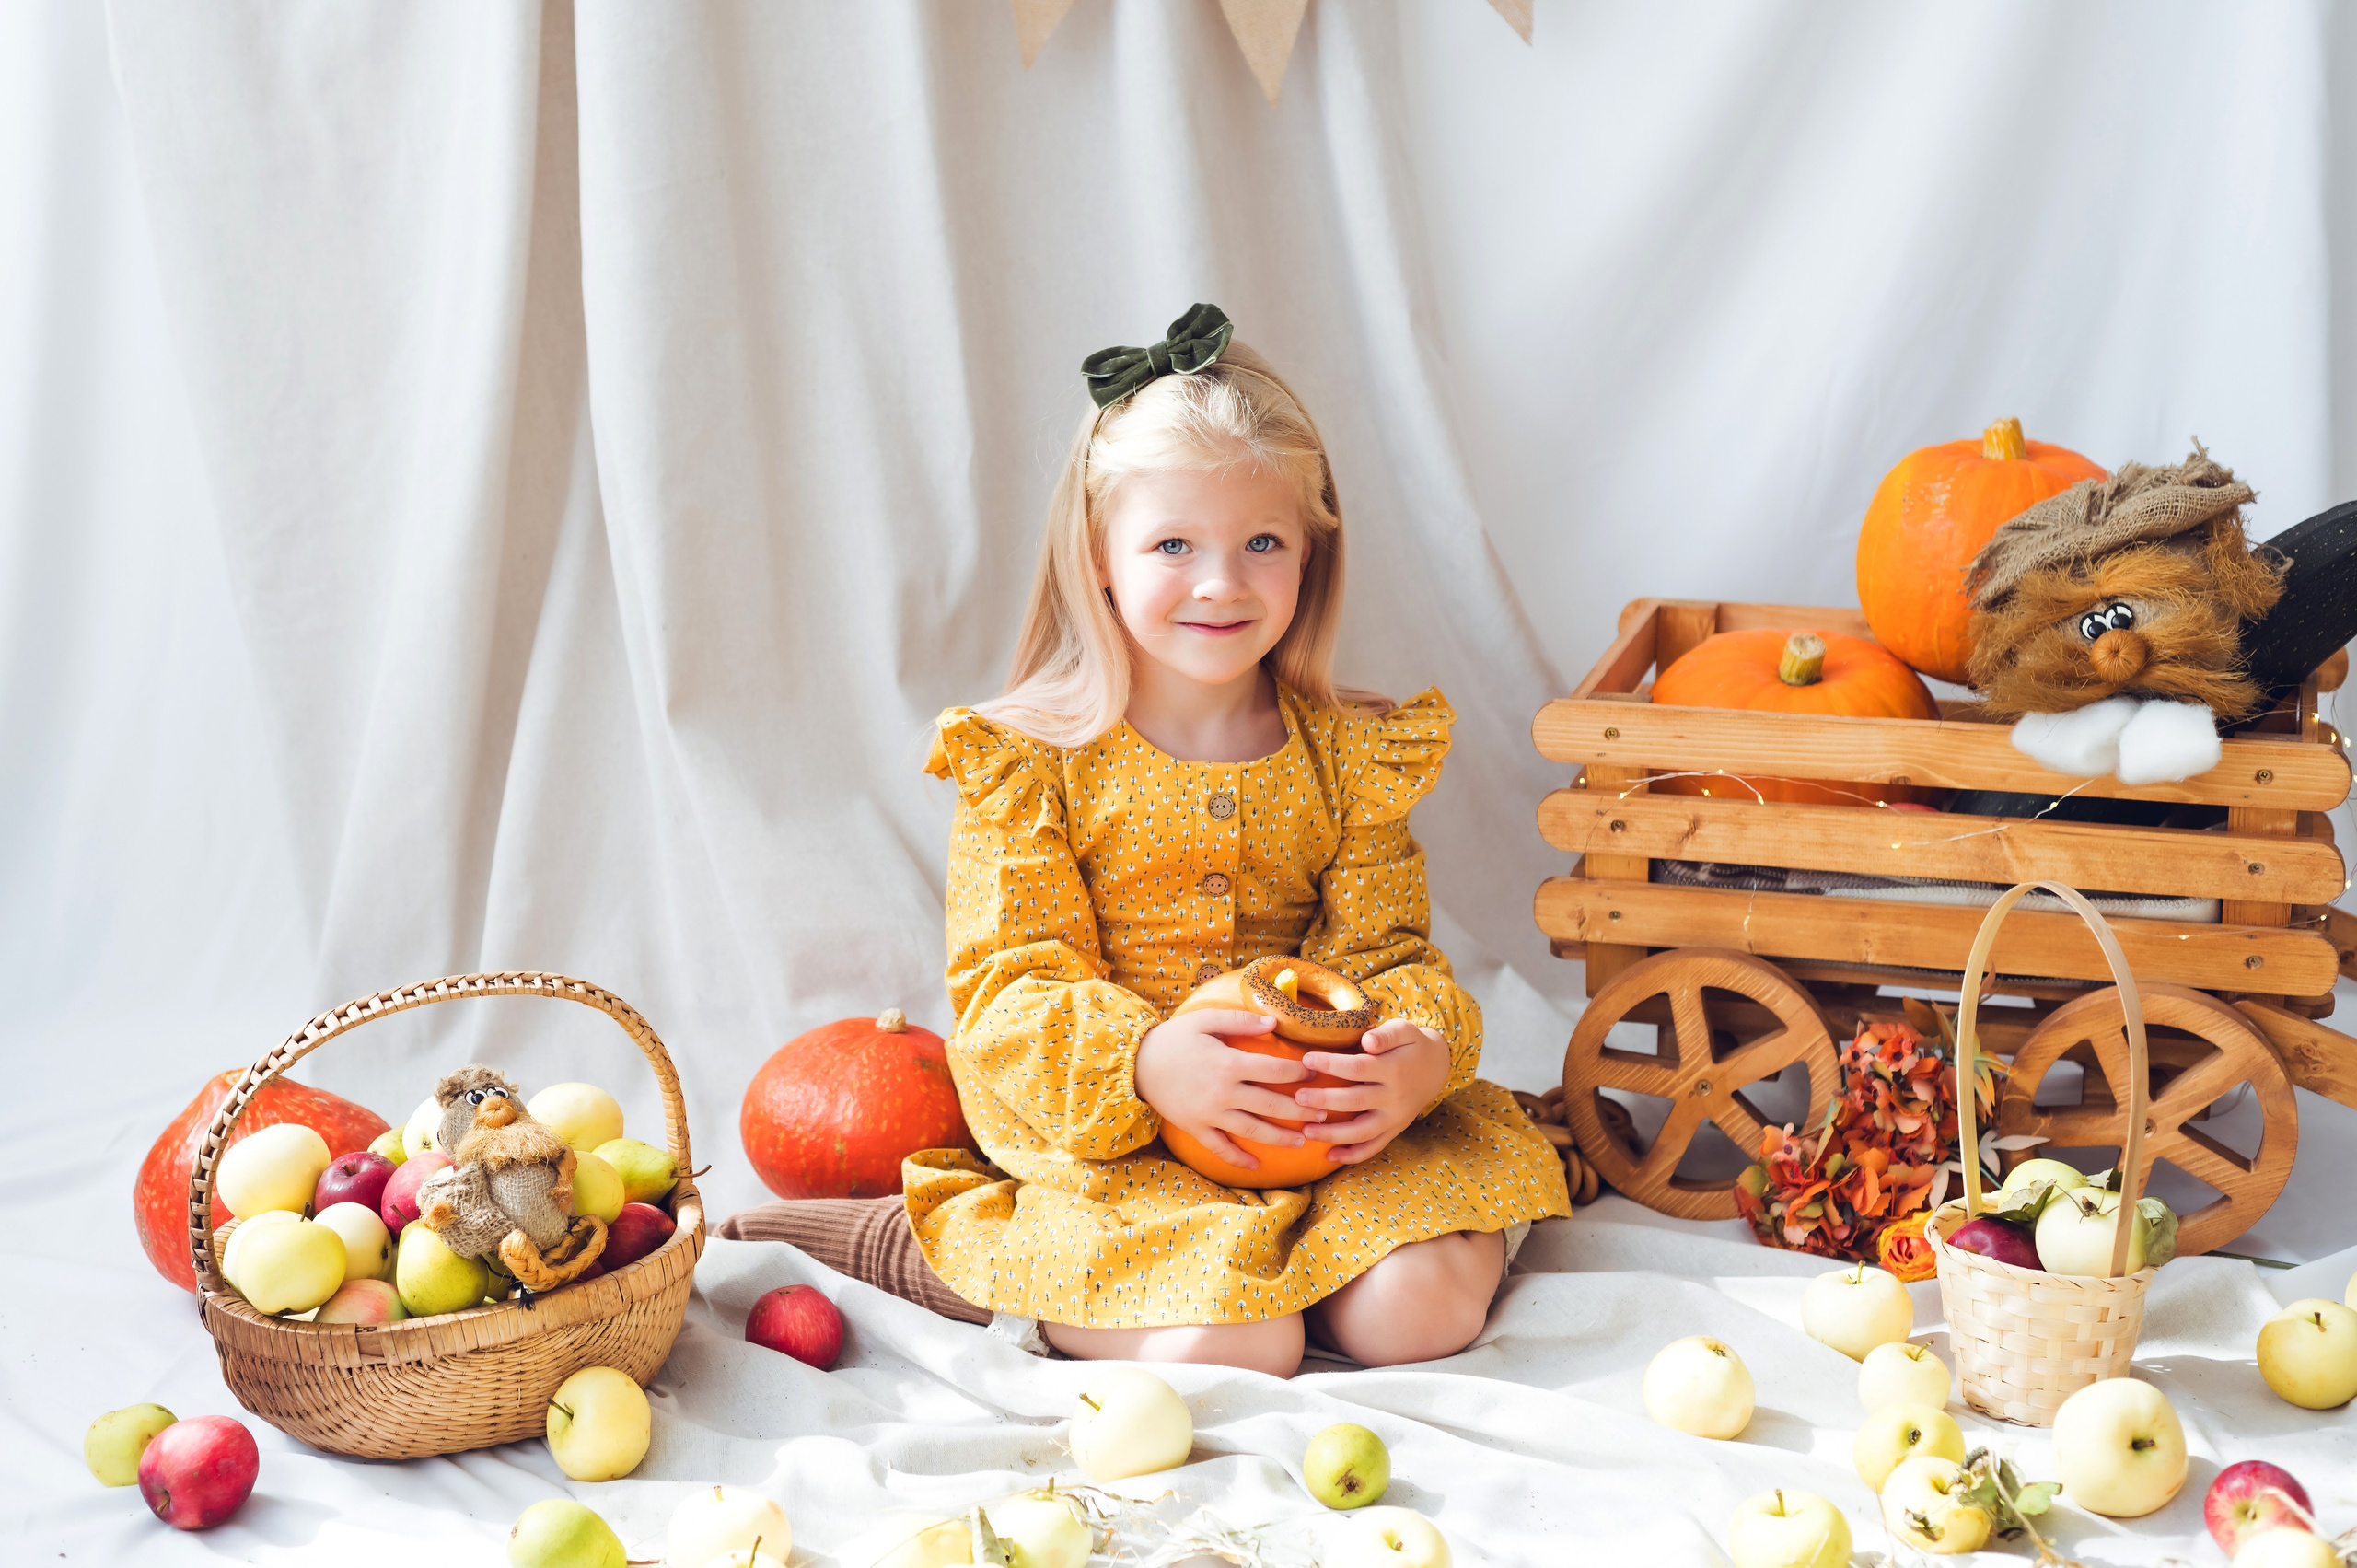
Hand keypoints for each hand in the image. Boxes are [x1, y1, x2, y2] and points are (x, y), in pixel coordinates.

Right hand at [1135, 1009, 1322, 1171]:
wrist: (1136, 1064)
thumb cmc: (1174, 1038)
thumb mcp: (1205, 1020)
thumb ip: (1241, 1020)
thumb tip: (1274, 1023)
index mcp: (1229, 1063)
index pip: (1275, 1069)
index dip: (1300, 1072)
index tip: (1316, 1073)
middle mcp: (1223, 1093)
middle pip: (1271, 1104)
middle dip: (1301, 1110)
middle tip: (1324, 1114)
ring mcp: (1210, 1114)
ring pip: (1253, 1131)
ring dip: (1280, 1138)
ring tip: (1303, 1142)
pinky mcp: (1196, 1128)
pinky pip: (1221, 1148)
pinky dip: (1239, 1159)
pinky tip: (1256, 1166)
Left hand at [1294, 1019, 1449, 1164]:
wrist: (1436, 1068)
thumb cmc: (1411, 1045)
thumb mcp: (1405, 1030)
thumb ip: (1386, 1035)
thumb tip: (1367, 1041)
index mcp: (1394, 1069)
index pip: (1358, 1068)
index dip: (1331, 1064)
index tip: (1307, 1059)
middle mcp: (1394, 1097)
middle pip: (1355, 1102)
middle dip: (1324, 1101)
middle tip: (1298, 1098)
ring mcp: (1394, 1118)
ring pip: (1362, 1132)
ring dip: (1333, 1134)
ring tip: (1305, 1131)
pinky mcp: (1394, 1130)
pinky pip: (1373, 1147)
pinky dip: (1352, 1155)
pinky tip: (1329, 1156)